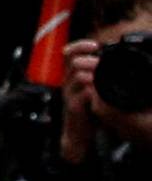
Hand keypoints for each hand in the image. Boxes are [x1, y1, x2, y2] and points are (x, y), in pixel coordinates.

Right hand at [61, 38, 99, 162]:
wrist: (78, 135)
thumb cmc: (87, 112)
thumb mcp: (92, 89)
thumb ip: (98, 75)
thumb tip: (112, 61)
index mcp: (72, 76)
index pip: (69, 53)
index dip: (80, 46)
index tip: (94, 45)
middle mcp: (68, 83)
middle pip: (73, 61)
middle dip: (89, 58)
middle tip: (101, 61)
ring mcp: (69, 95)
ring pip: (77, 76)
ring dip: (93, 73)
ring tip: (102, 75)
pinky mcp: (73, 107)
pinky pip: (82, 94)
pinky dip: (94, 90)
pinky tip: (101, 91)